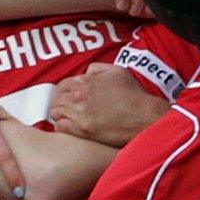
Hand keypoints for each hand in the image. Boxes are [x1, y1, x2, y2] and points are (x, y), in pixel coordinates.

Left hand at [50, 64, 171, 146]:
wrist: (144, 116)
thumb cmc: (134, 95)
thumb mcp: (117, 71)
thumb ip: (97, 68)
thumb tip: (86, 73)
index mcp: (85, 81)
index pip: (61, 86)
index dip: (63, 92)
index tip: (67, 98)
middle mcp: (78, 96)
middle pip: (56, 100)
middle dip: (60, 103)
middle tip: (66, 109)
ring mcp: (79, 114)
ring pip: (56, 114)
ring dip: (60, 115)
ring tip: (69, 118)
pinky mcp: (83, 130)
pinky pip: (61, 128)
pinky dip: (63, 127)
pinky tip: (71, 127)